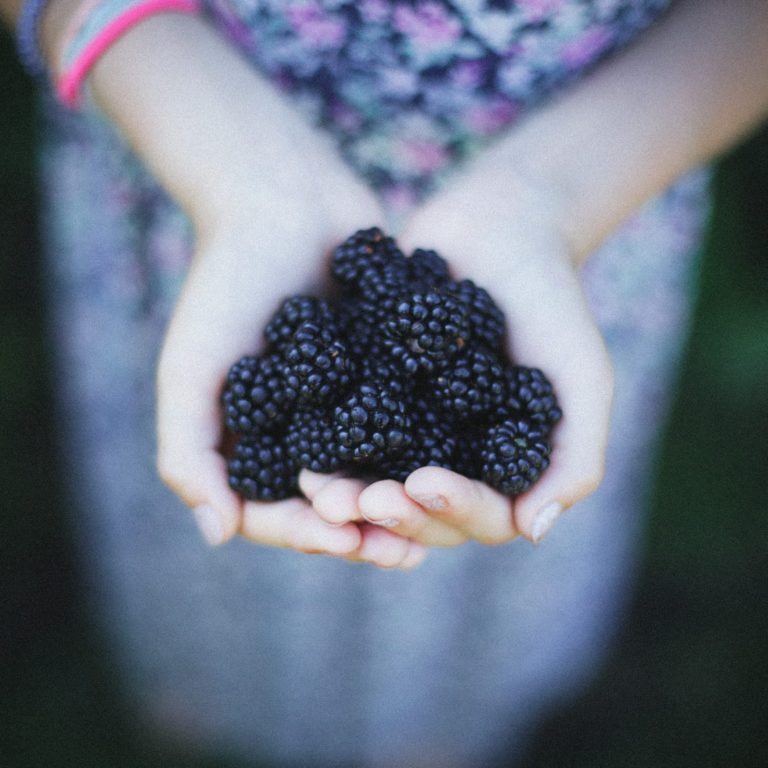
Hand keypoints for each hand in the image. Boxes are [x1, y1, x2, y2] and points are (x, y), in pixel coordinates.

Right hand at [154, 112, 425, 567]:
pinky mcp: (386, 376)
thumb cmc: (226, 284)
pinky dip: (427, 451)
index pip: (273, 511)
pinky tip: (459, 467)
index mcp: (251, 441)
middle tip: (402, 550)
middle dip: (364, 530)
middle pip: (331, 504)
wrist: (283, 201)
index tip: (342, 539)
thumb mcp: (191, 371)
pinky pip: (408, 425)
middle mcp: (300, 431)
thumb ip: (188, 454)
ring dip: (401, 503)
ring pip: (375, 474)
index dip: (306, 534)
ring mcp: (345, 405)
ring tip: (434, 521)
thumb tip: (217, 537)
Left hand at [301, 153, 612, 547]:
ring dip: (351, 498)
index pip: (484, 516)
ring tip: (321, 492)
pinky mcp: (371, 399)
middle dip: (395, 514)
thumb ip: (575, 456)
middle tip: (363, 501)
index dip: (454, 511)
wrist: (500, 230)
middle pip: (424, 514)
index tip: (424, 484)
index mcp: (505, 468)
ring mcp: (412, 432)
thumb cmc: (551, 304)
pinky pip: (345, 436)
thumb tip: (534, 531)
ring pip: (379, 486)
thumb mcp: (582, 378)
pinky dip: (325, 451)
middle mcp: (455, 459)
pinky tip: (300, 454)